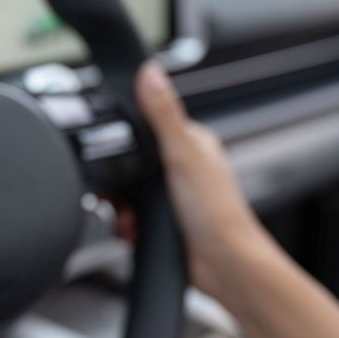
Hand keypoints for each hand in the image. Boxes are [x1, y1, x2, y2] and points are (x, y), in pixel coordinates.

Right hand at [135, 62, 282, 304]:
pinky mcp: (162, 221)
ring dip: (123, 207)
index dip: (126, 137)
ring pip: (127, 192)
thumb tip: (150, 71)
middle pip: (132, 161)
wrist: (223, 266)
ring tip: (132, 217)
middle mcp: (182, 167)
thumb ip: (163, 113)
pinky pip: (130, 217)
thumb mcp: (183, 155)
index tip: (115, 150)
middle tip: (122, 194)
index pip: (147, 124)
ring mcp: (172, 196)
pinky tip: (135, 231)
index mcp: (192, 142)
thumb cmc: (217, 214)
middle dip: (121, 182)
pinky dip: (127, 225)